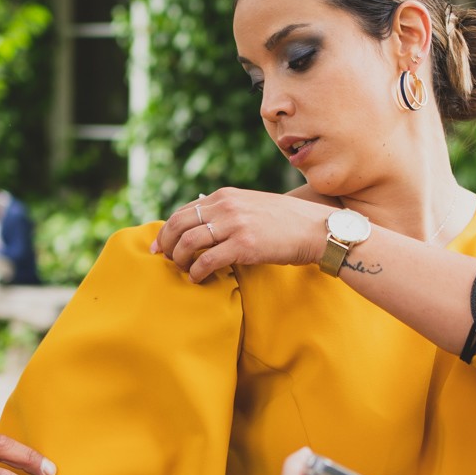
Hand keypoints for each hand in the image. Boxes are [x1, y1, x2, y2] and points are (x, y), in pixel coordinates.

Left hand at [152, 188, 333, 283]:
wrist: (314, 229)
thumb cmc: (285, 222)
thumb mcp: (252, 206)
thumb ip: (228, 211)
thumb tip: (203, 223)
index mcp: (226, 195)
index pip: (184, 210)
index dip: (167, 229)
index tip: (161, 245)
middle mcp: (226, 206)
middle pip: (179, 224)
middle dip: (167, 244)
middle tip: (166, 260)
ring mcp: (234, 225)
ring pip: (189, 243)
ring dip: (180, 260)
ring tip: (183, 270)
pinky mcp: (244, 245)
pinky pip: (207, 261)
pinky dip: (197, 272)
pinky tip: (198, 279)